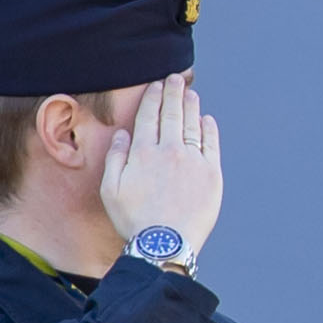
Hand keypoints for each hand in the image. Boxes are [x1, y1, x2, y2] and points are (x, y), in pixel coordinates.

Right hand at [98, 70, 224, 265]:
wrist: (165, 242)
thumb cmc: (133, 219)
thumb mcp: (110, 189)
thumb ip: (116, 158)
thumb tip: (122, 134)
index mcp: (142, 152)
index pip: (148, 117)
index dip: (153, 98)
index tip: (156, 85)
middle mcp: (169, 151)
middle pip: (172, 115)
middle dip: (173, 94)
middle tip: (175, 79)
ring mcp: (193, 161)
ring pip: (192, 126)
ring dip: (191, 107)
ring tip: (191, 94)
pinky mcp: (212, 174)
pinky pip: (211, 145)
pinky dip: (209, 130)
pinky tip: (207, 120)